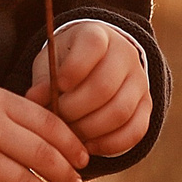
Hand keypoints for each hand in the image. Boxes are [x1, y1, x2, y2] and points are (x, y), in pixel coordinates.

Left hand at [26, 24, 149, 156]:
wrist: (99, 63)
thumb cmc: (66, 64)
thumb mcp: (51, 62)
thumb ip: (43, 80)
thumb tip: (34, 99)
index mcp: (97, 35)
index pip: (93, 46)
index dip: (74, 68)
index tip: (58, 86)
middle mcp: (125, 55)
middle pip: (104, 86)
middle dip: (75, 109)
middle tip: (58, 118)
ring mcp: (139, 81)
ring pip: (120, 111)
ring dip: (90, 129)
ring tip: (70, 135)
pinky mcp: (146, 106)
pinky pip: (135, 130)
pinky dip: (110, 144)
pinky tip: (88, 146)